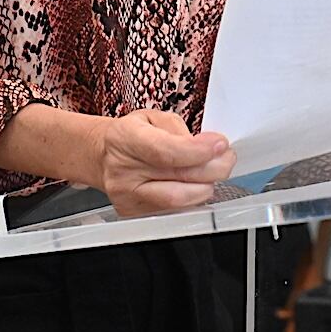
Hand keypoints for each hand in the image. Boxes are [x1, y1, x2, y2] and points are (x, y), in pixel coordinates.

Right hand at [94, 110, 236, 216]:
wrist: (104, 156)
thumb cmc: (131, 135)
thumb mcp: (152, 118)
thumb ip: (179, 130)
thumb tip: (208, 146)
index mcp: (125, 139)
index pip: (165, 151)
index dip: (198, 151)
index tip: (220, 145)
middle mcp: (123, 172)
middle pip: (178, 178)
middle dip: (212, 169)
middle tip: (226, 158)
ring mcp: (127, 197)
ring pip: (179, 200)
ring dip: (205, 185)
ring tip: (212, 170)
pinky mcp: (133, 214)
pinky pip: (174, 210)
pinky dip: (191, 197)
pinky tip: (194, 184)